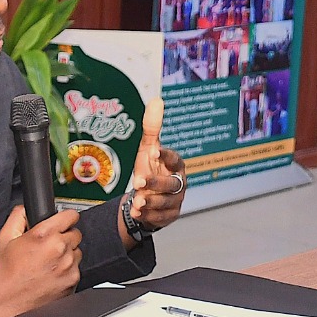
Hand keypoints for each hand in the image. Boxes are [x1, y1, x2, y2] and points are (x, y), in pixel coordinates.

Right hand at [0, 205, 81, 316]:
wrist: (8, 302)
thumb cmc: (6, 273)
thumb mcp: (5, 238)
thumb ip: (18, 216)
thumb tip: (27, 208)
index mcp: (44, 235)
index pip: (71, 215)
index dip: (66, 217)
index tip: (64, 221)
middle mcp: (59, 249)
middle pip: (75, 233)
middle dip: (64, 237)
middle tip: (49, 246)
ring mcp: (68, 266)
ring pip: (77, 251)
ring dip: (67, 253)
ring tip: (49, 262)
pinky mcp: (73, 280)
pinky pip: (77, 268)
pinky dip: (67, 269)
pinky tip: (52, 273)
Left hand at [128, 98, 185, 231]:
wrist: (147, 197)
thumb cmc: (151, 169)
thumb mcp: (147, 149)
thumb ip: (152, 127)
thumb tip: (157, 99)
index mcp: (176, 164)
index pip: (175, 159)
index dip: (166, 155)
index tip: (154, 151)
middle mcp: (179, 183)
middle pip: (171, 184)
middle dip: (155, 183)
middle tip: (139, 182)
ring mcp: (176, 200)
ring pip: (165, 202)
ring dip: (150, 202)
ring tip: (137, 202)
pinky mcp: (170, 216)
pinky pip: (161, 217)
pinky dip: (149, 216)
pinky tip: (138, 212)